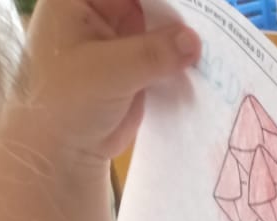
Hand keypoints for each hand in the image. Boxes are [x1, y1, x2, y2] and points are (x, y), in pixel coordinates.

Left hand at [15, 0, 199, 164]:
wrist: (63, 149)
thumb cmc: (69, 101)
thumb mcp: (109, 70)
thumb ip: (153, 53)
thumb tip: (194, 40)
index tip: (194, 6)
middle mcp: (98, 11)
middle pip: (146, 2)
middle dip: (176, 12)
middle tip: (210, 22)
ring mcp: (117, 39)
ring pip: (157, 27)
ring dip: (182, 36)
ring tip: (213, 44)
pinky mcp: (133, 66)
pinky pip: (162, 54)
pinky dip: (180, 59)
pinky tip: (203, 62)